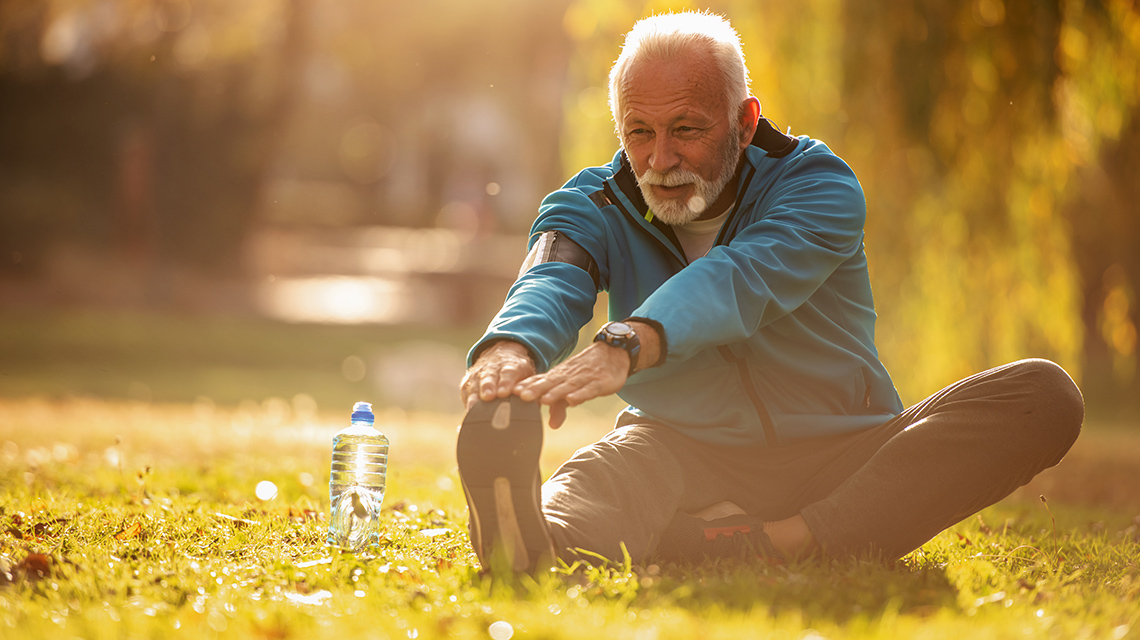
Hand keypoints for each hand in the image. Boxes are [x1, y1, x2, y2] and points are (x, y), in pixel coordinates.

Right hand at [459, 341, 535, 409]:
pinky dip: (466, 402)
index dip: (506, 382)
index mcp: (511, 366)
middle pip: (489, 377)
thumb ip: (531, 391)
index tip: (504, 392)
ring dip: (474, 396)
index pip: (509, 373)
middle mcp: (492, 368)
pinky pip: (466, 392)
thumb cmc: (518, 373)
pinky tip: (468, 415)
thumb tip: (537, 411)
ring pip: (475, 384)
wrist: (501, 355)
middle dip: (488, 386)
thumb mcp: (528, 376)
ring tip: (473, 408)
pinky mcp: (468, 382)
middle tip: (489, 396)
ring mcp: (478, 374)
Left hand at [512, 342, 629, 428]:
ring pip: (567, 386)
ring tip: (543, 400)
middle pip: (550, 383)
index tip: (511, 393)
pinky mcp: (599, 383)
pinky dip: (580, 394)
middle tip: (521, 396)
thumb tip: (552, 426)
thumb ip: (561, 407)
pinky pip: (589, 389)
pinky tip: (572, 400)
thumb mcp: (572, 389)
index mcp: (559, 377)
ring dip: (555, 393)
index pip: (540, 381)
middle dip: (536, 389)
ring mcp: (584, 379)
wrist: (612, 353)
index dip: (527, 386)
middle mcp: (568, 377)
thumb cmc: (587, 372)